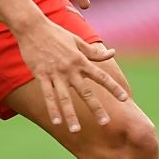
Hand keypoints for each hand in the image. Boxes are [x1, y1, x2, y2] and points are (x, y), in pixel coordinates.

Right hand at [14, 16, 125, 132]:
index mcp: (81, 61)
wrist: (33, 28)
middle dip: (96, 108)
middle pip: (86, 92)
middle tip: (105, 123)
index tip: (125, 99)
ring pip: (65, 99)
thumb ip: (94, 52)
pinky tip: (56, 122)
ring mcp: (55, 74)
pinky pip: (48, 96)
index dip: (114, 88)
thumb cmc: (57, 34)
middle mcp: (71, 69)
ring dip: (71, 115)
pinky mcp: (41, 76)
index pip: (102, 76)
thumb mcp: (78, 41)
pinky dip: (52, 109)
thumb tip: (113, 53)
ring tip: (76, 130)